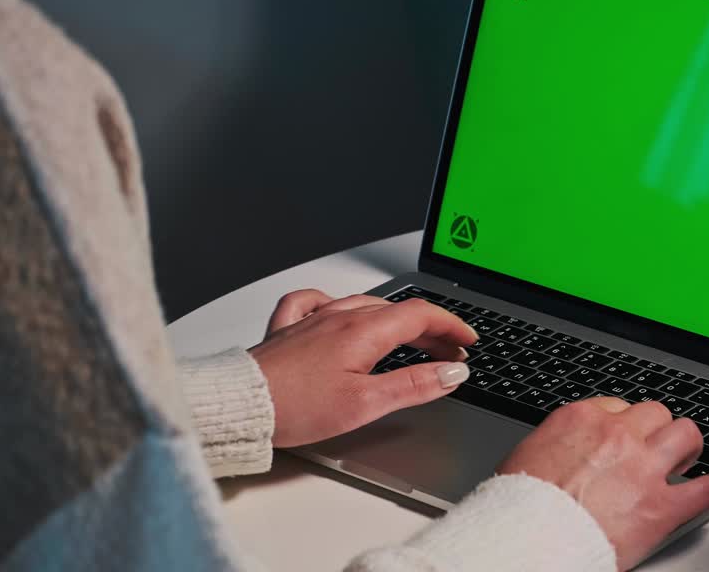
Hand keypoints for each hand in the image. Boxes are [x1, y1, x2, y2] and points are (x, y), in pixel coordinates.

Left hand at [250, 289, 476, 447]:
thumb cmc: (294, 407)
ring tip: (409, 340)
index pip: (421, 314)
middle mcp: (339, 316)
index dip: (451, 326)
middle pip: (398, 311)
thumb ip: (413, 385)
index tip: (467, 341)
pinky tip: (339, 314)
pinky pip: (316, 302)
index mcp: (362, 331)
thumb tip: (451, 373)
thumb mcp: (366, 404)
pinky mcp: (289, 329)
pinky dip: (338, 306)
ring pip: (365, 306)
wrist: (240, 405)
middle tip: (449, 353)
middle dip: (431, 330)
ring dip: (395, 321)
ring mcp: (313, 319)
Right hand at [497, 397, 708, 569]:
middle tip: (649, 451)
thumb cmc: (519, 507)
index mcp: (581, 419)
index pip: (616, 406)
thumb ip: (560, 444)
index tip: (622, 439)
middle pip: (654, 414)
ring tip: (683, 458)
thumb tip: (569, 450)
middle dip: (653, 431)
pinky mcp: (662, 507)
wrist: (526, 540)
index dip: (621, 425)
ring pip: (684, 434)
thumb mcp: (528, 457)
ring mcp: (643, 468)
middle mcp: (616, 435)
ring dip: (685, 446)